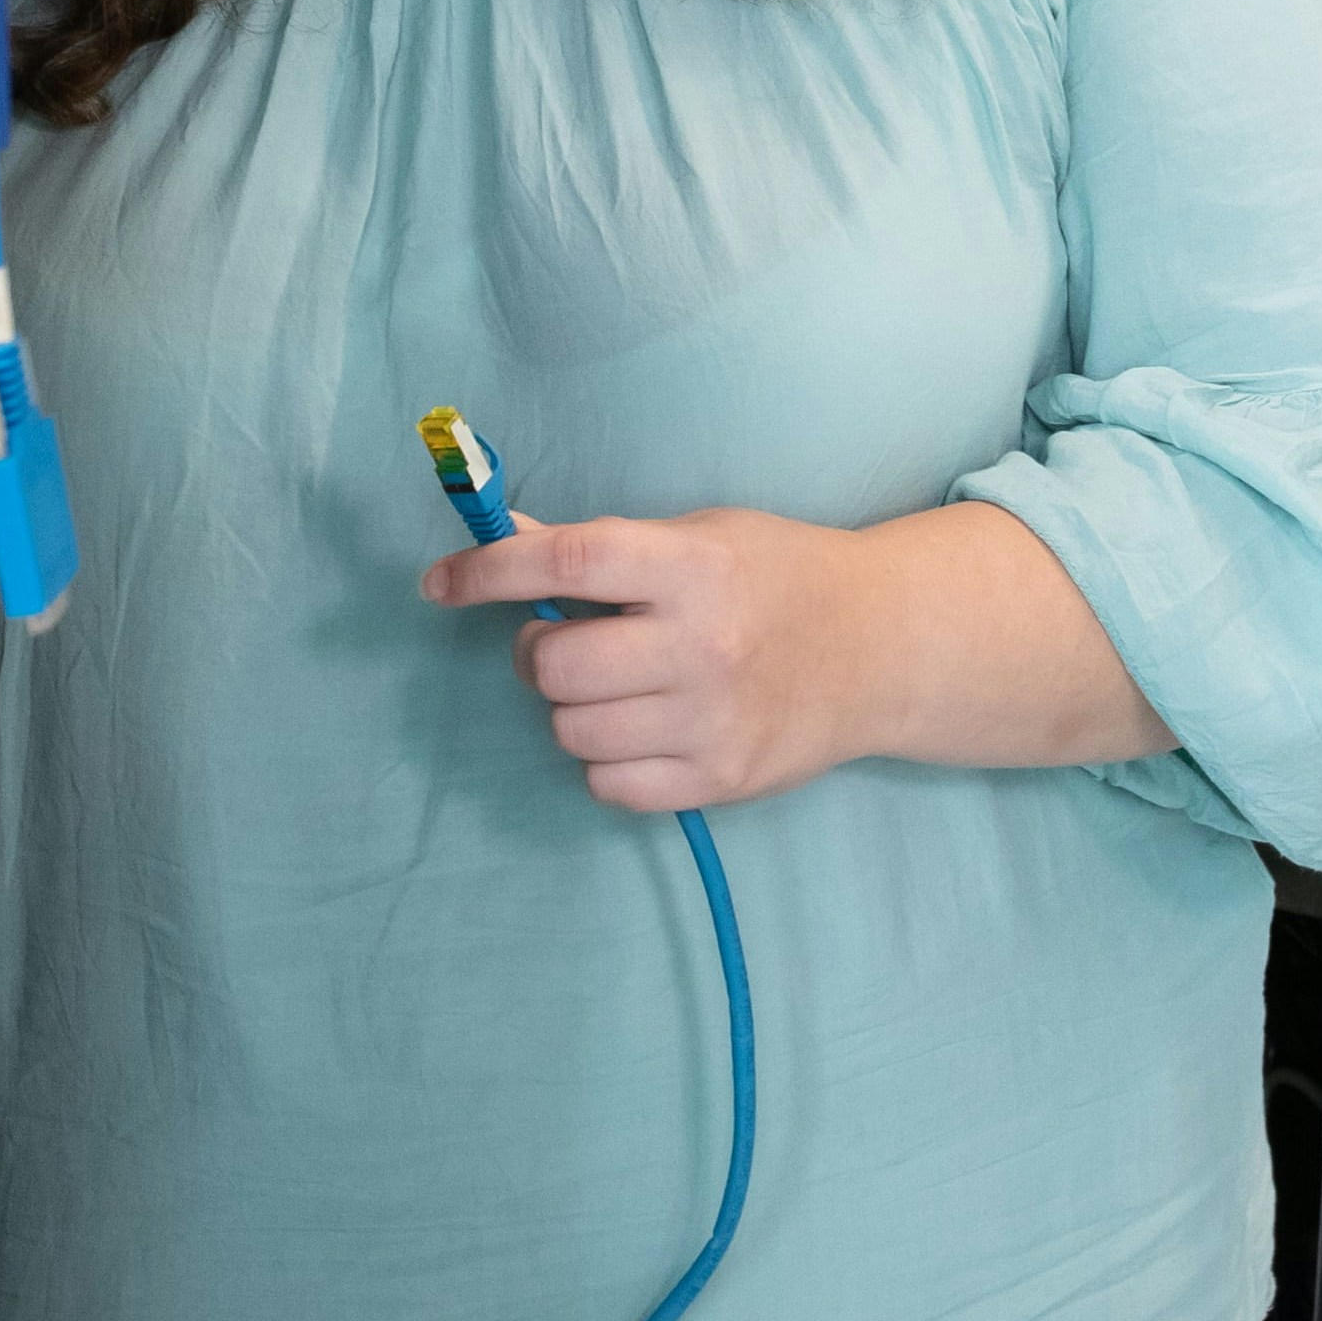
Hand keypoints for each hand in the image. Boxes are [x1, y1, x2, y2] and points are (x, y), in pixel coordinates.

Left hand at [418, 507, 892, 812]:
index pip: (567, 562)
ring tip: (615, 686)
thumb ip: (603, 548)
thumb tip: (496, 540)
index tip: (441, 582)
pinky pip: (608, 785)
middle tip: (565, 642)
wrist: (880, 647)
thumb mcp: (699, 535)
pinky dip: (604, 761)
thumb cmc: (777, 577)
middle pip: (556, 666)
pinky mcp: (720, 779)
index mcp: (693, 566)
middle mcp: (702, 644)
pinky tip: (638, 730)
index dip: (490, 571)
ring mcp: (712, 720)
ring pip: (572, 731)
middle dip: (538, 653)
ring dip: (572, 708)